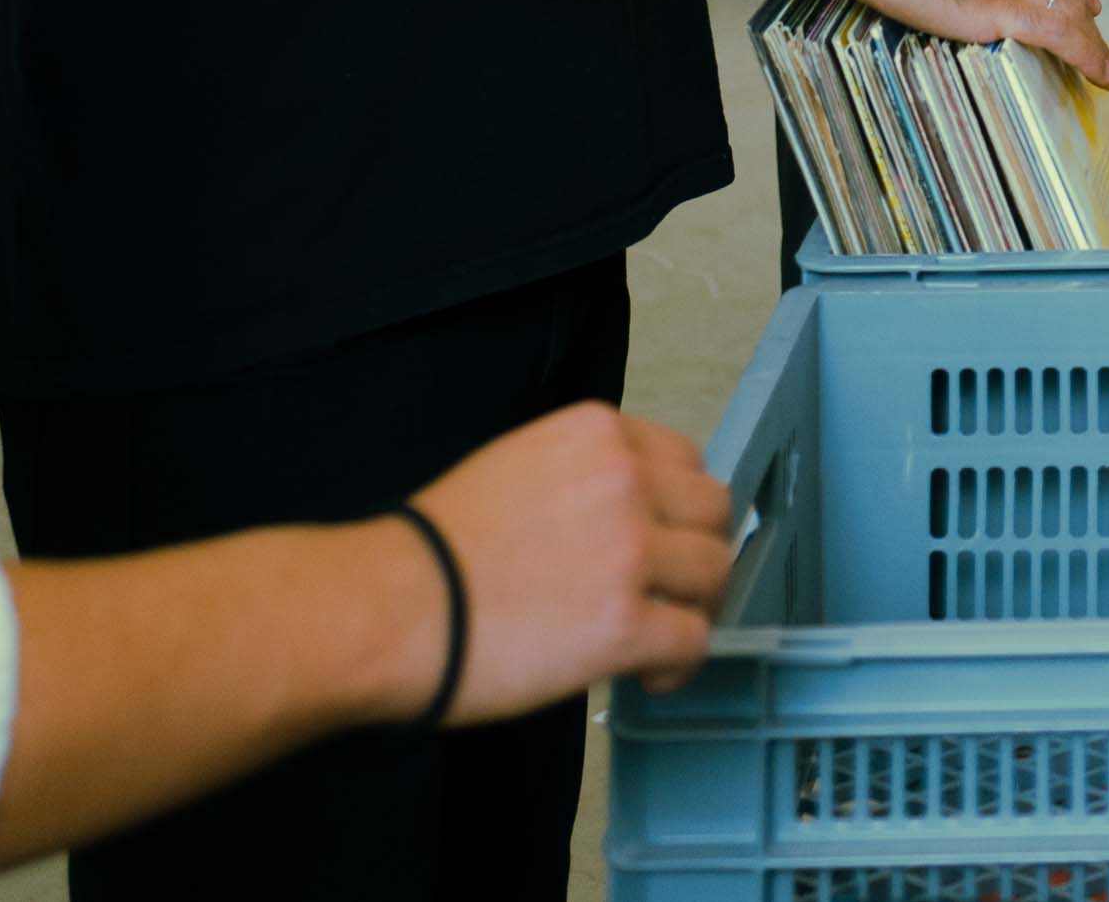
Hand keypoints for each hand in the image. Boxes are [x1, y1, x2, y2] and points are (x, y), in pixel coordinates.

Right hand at [405, 403, 734, 715]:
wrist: (394, 605)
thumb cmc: (433, 548)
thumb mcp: (517, 466)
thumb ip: (581, 476)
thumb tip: (618, 517)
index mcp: (597, 433)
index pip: (683, 458)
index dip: (677, 508)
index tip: (665, 539)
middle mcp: (626, 479)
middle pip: (712, 509)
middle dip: (697, 551)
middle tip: (673, 590)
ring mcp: (630, 550)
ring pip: (714, 571)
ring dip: (696, 606)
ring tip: (663, 634)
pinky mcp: (625, 623)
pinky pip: (694, 637)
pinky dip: (681, 662)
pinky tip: (652, 675)